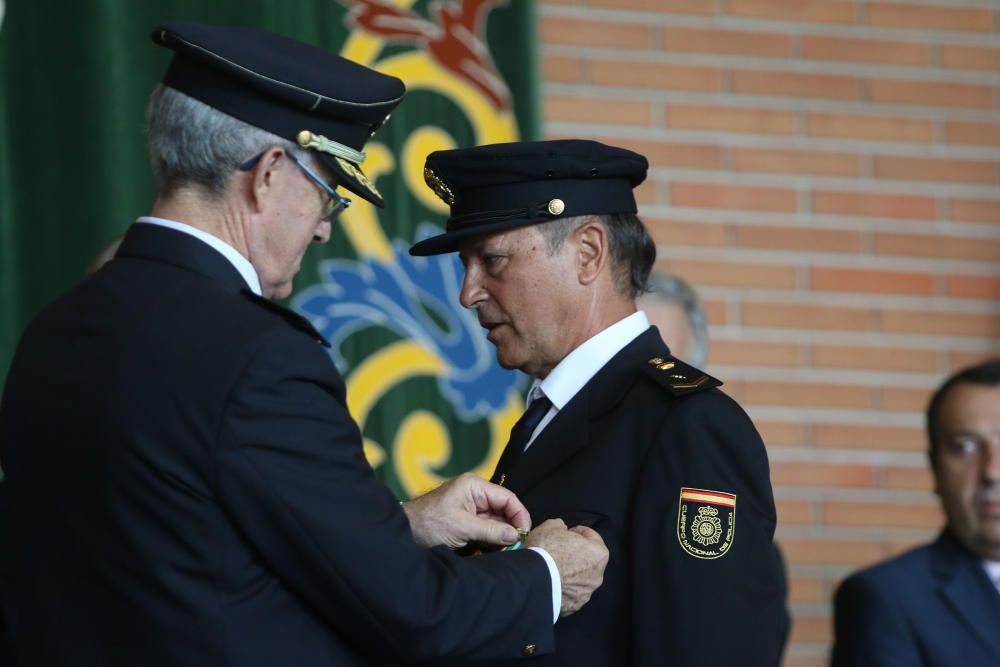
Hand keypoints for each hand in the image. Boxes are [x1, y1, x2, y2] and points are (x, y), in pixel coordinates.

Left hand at [402, 473, 531, 549]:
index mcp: (475, 486)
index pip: (507, 498)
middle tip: (515, 546)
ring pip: (496, 520)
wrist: (404, 532)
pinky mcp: (466, 519)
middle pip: (504, 509)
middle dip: (511, 527)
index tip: (524, 533)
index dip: (519, 515)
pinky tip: (495, 549)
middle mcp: (475, 493)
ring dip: (501, 535)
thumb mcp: (462, 528)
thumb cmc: (428, 523)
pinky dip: (492, 538)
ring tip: (505, 550)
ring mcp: (471, 506)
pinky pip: (486, 527)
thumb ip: (491, 531)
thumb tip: (515, 535)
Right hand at [526, 519, 608, 616]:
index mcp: (598, 553)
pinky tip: (550, 581)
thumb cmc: (546, 550)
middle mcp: (597, 575)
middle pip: (587, 560)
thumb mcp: (551, 525)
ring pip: (579, 579)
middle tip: (557, 549)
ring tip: (551, 567)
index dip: (577, 531)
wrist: (533, 579)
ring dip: (569, 573)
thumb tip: (560, 529)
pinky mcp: (573, 607)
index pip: (591, 536)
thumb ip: (561, 526)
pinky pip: (569, 594)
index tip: (568, 531)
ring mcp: (585, 593)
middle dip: (574, 554)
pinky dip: (562, 588)